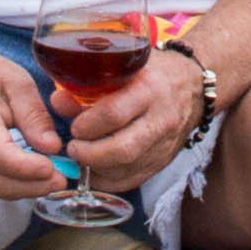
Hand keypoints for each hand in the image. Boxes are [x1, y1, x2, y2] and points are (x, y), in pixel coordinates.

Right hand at [0, 54, 76, 203]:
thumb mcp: (16, 82)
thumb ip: (34, 114)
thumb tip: (52, 147)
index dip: (25, 167)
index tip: (52, 168)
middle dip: (33, 185)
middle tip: (63, 179)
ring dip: (29, 189)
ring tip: (57, 179)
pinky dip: (20, 186)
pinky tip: (40, 178)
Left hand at [51, 49, 206, 194]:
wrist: (193, 86)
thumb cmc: (152, 73)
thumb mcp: (123, 69)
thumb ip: (90, 86)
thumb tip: (57, 102)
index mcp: (148, 90)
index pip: (114, 114)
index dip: (88, 125)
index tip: (75, 127)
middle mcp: (160, 120)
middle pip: (123, 149)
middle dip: (90, 155)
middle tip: (73, 149)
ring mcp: (164, 144)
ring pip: (128, 169)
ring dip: (97, 170)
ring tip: (81, 158)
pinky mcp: (164, 161)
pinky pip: (134, 179)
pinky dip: (110, 180)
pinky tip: (95, 171)